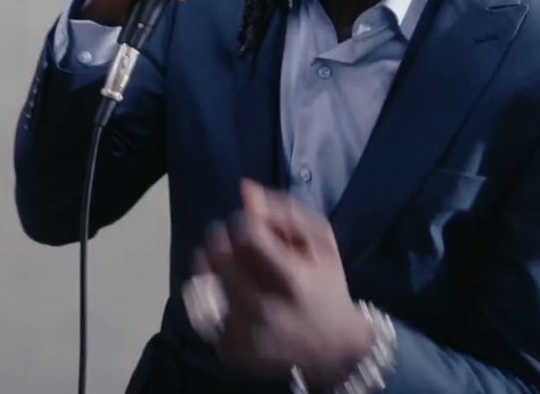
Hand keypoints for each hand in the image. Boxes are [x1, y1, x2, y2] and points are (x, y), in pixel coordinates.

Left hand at [194, 181, 373, 385]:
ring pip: (208, 284)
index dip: (244, 221)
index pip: (249, 234)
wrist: (334, 349)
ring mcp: (247, 334)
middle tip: (229, 240)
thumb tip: (245, 189)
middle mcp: (266, 309)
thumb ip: (285, 212)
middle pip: (221, 258)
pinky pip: (205, 312)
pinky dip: (212, 297)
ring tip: (228, 265)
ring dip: (213, 266)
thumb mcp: (321, 244)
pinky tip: (228, 294)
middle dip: (222, 240)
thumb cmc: (327, 287)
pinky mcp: (233, 351)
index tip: (249, 224)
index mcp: (293, 279)